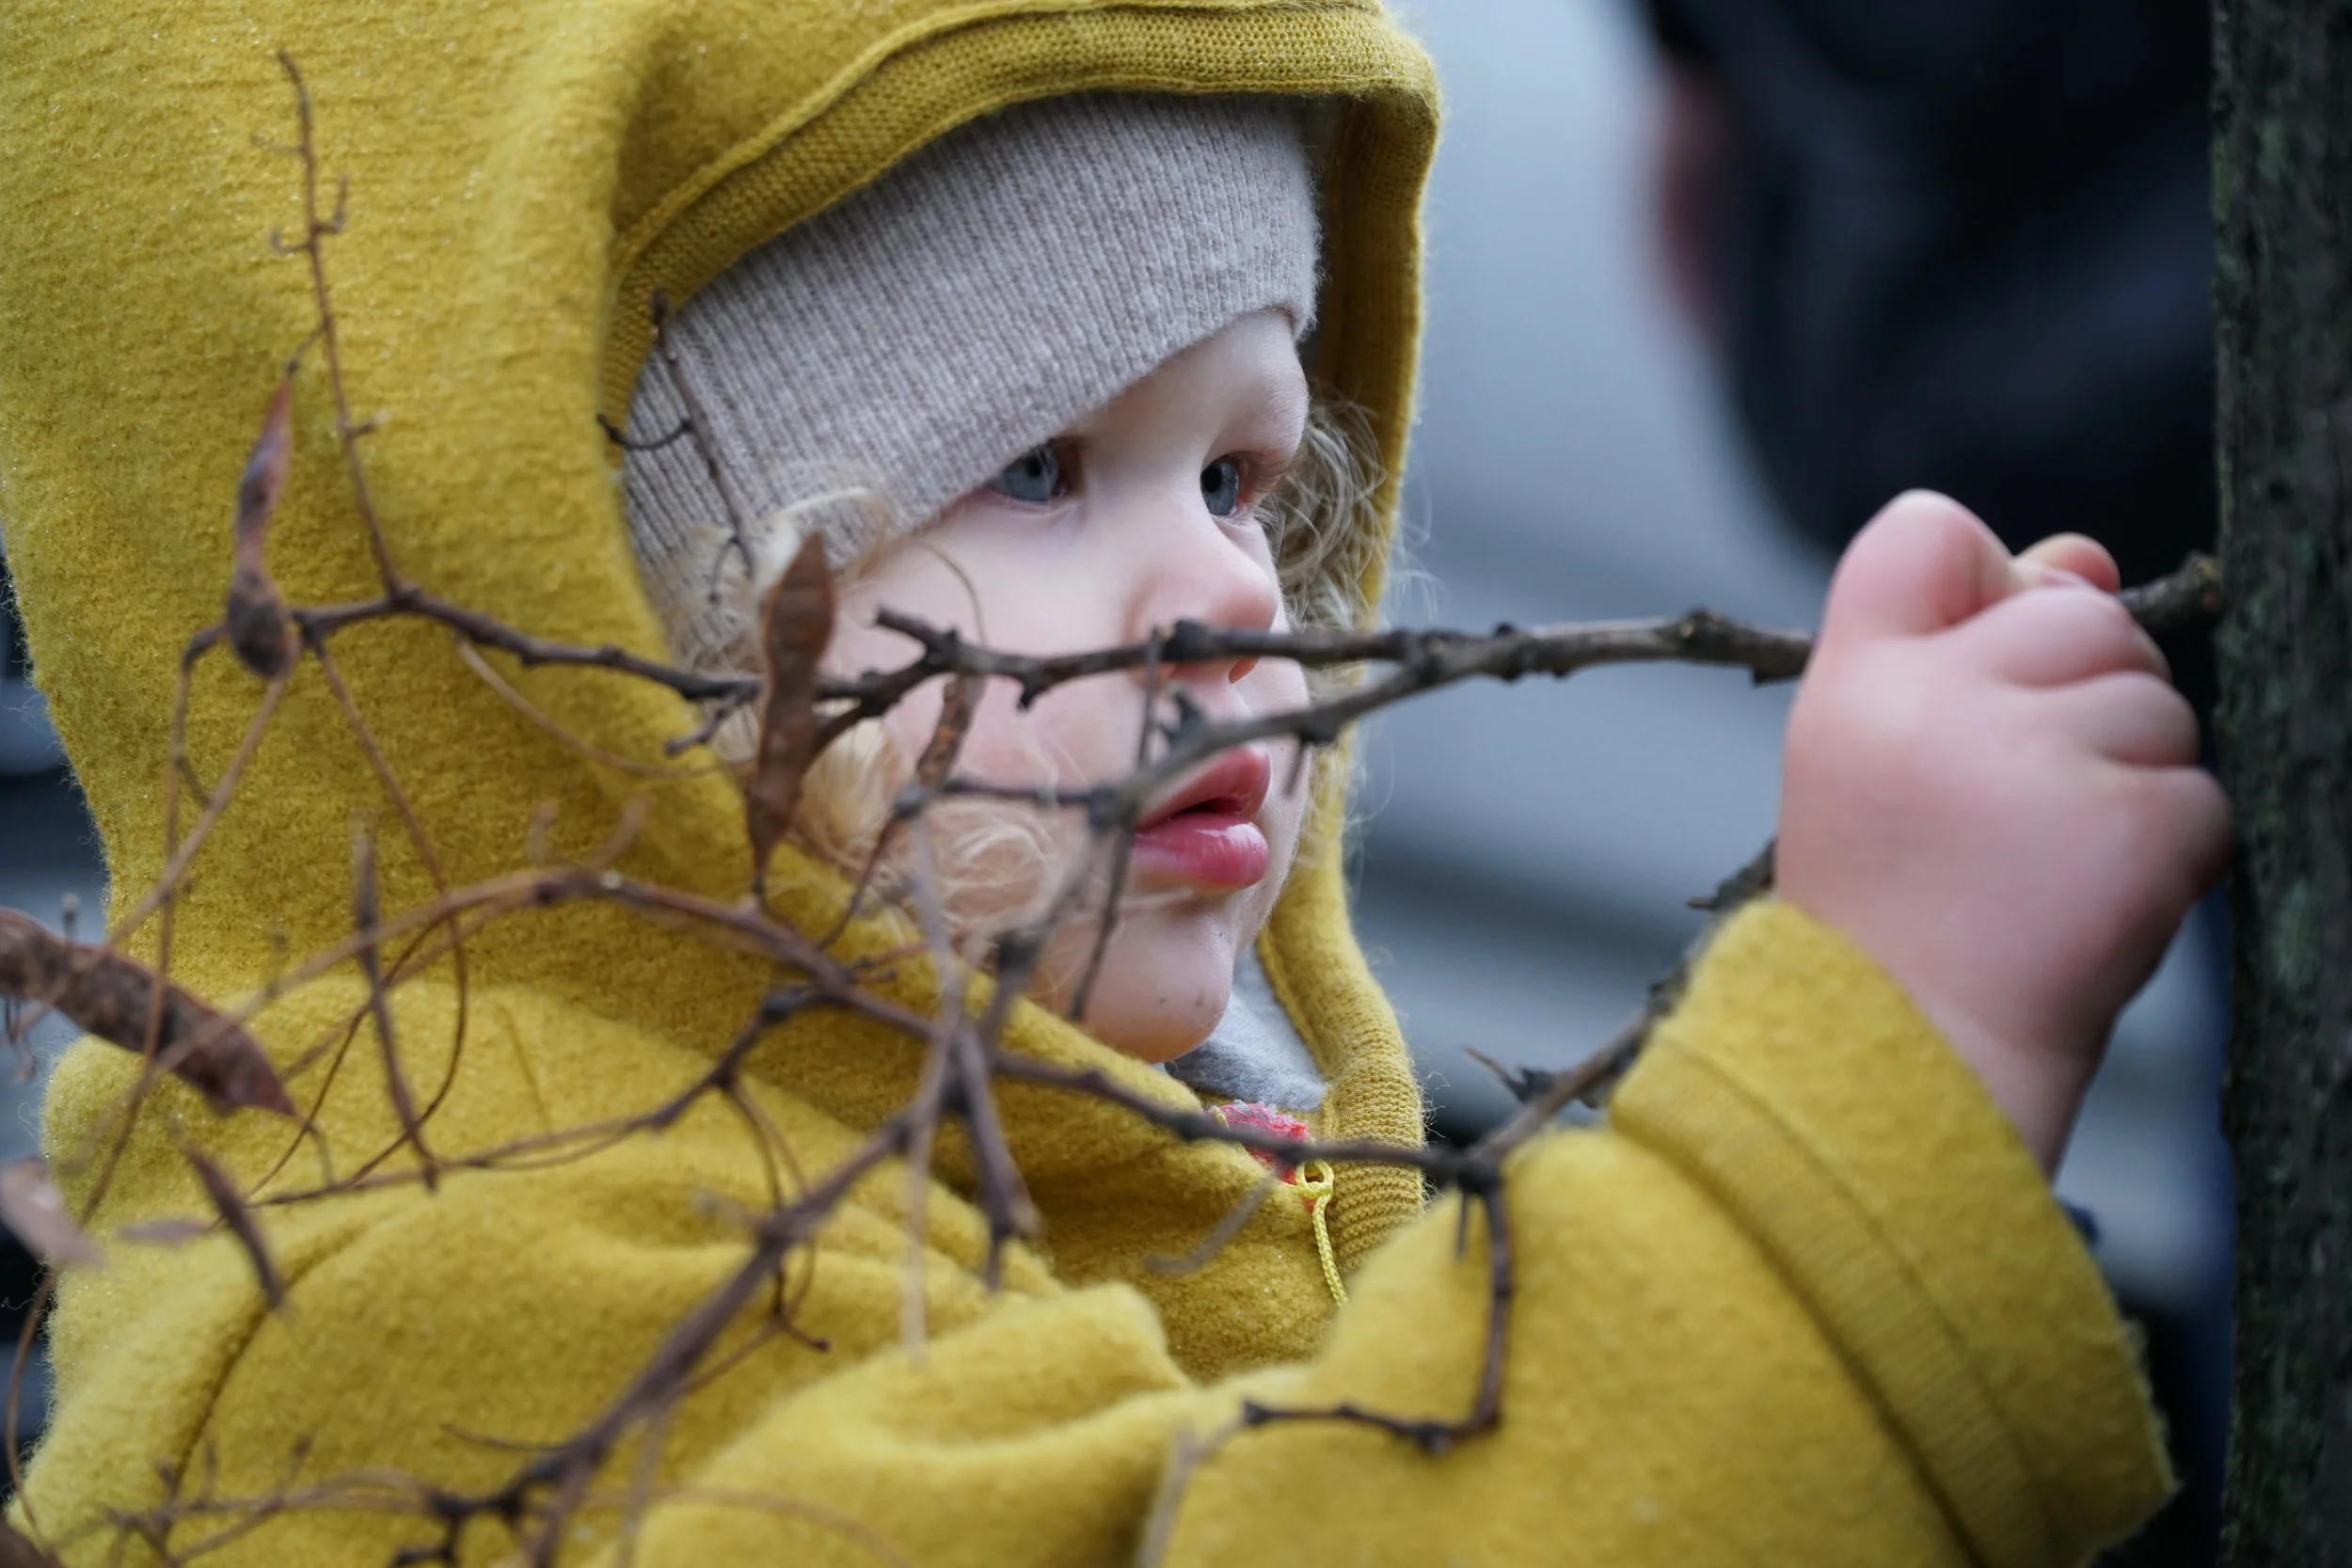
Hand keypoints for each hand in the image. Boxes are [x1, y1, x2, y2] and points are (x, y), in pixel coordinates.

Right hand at [1777, 492, 2229, 1169]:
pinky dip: (2173, 855)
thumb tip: (2085, 558)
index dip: (1978, 577)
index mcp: (1854, 684)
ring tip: (2046, 868)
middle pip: (2076, 614)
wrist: (1901, 1071)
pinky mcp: (2133, 825)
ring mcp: (2038, 760)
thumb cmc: (1890, 919)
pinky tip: (2094, 907)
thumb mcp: (1880, 763)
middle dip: (2083, 698)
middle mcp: (1937, 703)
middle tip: (2014, 810)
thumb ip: (1963, 644)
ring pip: (2158, 705)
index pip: (1924, 532)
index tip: (1967, 666)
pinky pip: (2203, 794)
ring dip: (2133, 781)